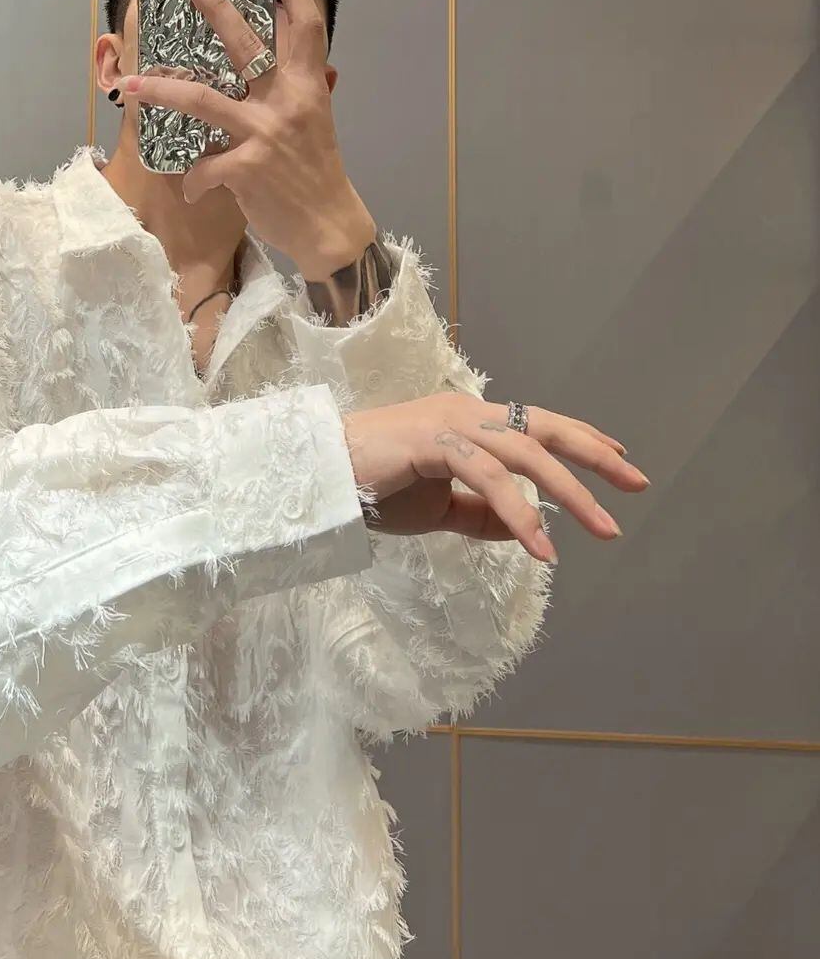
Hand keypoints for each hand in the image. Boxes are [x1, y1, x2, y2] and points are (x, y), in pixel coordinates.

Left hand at [113, 0, 375, 279]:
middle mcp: (286, 101)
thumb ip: (298, 93)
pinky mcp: (246, 167)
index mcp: (307, 87)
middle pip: (246, 43)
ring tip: (130, 82)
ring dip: (161, 89)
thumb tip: (286, 67)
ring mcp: (264, 133)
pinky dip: (194, 181)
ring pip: (201, 99)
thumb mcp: (314, 124)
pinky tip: (193, 192)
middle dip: (216, 6)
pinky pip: (204, 167)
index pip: (306, 26)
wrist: (328, 226)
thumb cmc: (316, 175)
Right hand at [341, 395, 650, 562]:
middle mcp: (467, 413)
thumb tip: (519, 530)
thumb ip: (477, 515)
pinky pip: (491, 480)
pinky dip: (521, 513)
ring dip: (571, 493)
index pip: (534, 424)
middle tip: (637, 485)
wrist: (321, 476)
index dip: (578, 438)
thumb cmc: (372, 487)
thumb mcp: (437, 508)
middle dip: (595, 455)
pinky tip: (541, 545)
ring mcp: (453, 424)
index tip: (619, 457)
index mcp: (468, 421)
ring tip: (605, 529)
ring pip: (527, 454)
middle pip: (544, 429)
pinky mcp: (436, 443)